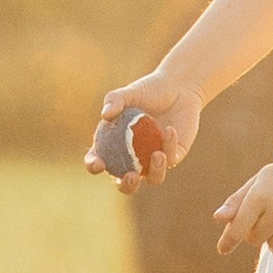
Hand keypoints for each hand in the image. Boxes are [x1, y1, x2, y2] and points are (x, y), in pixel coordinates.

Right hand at [85, 75, 200, 187]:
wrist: (178, 87)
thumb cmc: (149, 90)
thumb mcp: (129, 92)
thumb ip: (115, 100)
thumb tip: (105, 115)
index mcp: (115, 145)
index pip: (99, 159)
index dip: (94, 165)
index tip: (98, 164)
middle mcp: (134, 157)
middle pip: (126, 182)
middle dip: (126, 185)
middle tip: (130, 176)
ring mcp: (154, 159)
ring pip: (153, 178)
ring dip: (154, 172)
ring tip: (158, 155)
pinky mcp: (175, 155)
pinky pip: (171, 159)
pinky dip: (169, 146)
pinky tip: (169, 129)